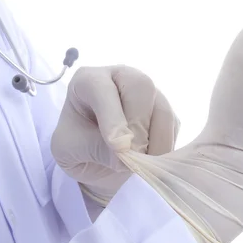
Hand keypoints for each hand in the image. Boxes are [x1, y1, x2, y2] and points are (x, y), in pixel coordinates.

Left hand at [51, 65, 179, 205]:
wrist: (93, 161)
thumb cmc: (74, 148)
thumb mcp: (70, 151)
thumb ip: (96, 149)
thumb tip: (127, 155)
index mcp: (88, 80)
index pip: (102, 88)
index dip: (112, 117)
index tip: (118, 147)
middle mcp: (120, 78)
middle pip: (141, 86)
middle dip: (138, 124)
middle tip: (131, 156)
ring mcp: (146, 93)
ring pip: (162, 108)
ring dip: (155, 141)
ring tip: (139, 164)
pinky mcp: (163, 112)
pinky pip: (172, 126)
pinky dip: (164, 147)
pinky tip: (148, 161)